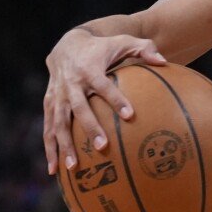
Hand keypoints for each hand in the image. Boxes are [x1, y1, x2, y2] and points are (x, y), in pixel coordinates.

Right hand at [42, 30, 166, 174]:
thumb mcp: (123, 41)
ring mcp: (57, 95)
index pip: (104, 85)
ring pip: (58, 122)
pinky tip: (54, 169)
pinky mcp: (49, 103)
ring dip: (64, 145)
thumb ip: (144, 48)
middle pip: (79, 108)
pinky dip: (49, 148)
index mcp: (90, 69)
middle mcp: (71, 83)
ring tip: (73, 167)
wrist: (67, 44)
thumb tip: (164, 61)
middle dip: (90, 127)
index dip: (116, 99)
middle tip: (103, 147)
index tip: (130, 115)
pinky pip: (48, 127)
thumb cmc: (102, 47)